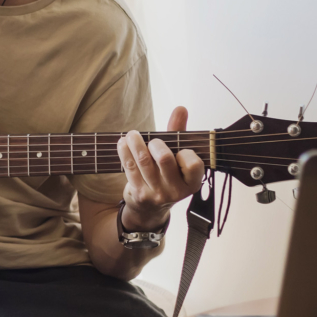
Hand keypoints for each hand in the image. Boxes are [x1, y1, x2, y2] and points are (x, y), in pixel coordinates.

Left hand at [116, 106, 204, 230]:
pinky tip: (122, 143)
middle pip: (165, 158)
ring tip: (132, 134)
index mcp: (192, 182)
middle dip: (156, 144)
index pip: (193, 164)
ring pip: (144, 161)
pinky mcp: (139, 193)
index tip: (179, 149)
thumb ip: (179, 133)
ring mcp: (157, 194)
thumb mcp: (178, 158)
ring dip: (135, 143)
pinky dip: (124, 151)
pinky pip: (130, 167)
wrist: (151, 208)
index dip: (185, 153)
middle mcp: (176, 191)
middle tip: (152, 140)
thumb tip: (180, 108)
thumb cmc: (167, 175)